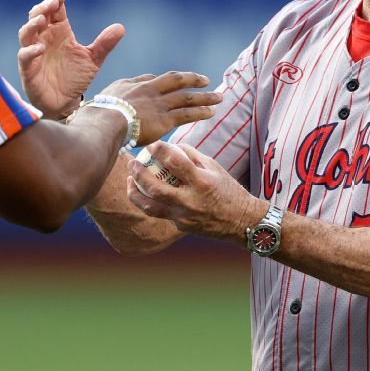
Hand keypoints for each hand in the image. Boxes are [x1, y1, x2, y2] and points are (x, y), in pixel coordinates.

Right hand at [17, 0, 124, 118]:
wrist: (65, 103)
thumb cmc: (75, 78)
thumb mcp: (93, 60)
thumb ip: (104, 45)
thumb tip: (120, 27)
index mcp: (59, 32)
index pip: (54, 11)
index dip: (54, 1)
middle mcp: (44, 39)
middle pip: (37, 16)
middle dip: (42, 8)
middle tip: (51, 3)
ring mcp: (34, 53)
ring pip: (26, 34)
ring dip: (31, 25)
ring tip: (41, 20)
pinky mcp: (28, 69)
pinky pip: (24, 57)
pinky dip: (30, 51)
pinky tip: (40, 48)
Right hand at [95, 71, 221, 144]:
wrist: (103, 123)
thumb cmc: (94, 118)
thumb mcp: (98, 103)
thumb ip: (107, 103)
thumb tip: (105, 108)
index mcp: (130, 85)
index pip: (149, 79)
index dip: (162, 82)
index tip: (170, 83)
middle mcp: (147, 90)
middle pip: (174, 80)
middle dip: (191, 79)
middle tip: (205, 80)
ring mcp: (157, 103)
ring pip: (186, 96)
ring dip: (204, 96)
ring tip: (218, 96)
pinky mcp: (164, 119)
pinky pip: (187, 113)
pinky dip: (201, 111)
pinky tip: (211, 112)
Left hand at [125, 141, 266, 244]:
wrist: (241, 222)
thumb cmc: (228, 190)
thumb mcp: (214, 168)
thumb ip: (192, 156)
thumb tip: (171, 145)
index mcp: (201, 182)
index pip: (175, 162)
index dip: (160, 150)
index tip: (152, 144)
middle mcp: (191, 200)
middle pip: (155, 188)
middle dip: (138, 174)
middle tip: (131, 163)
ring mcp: (184, 216)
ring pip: (150, 207)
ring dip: (134, 193)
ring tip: (128, 181)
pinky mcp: (181, 226)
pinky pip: (160, 213)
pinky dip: (149, 202)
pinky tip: (143, 193)